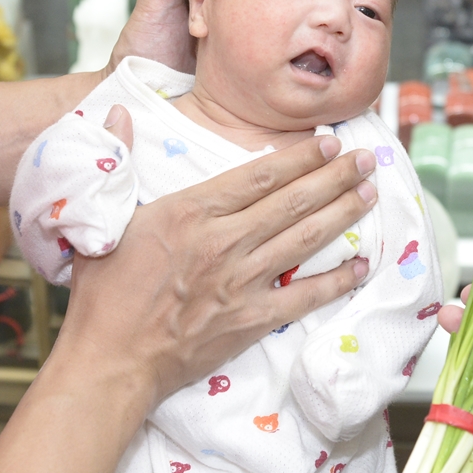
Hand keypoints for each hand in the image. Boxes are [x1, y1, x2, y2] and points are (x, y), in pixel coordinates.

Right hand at [61, 116, 378, 405]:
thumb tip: (118, 112)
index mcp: (190, 212)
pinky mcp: (251, 320)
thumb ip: (118, 159)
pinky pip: (305, 297)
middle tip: (365, 158)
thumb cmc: (103, 292)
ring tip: (370, 194)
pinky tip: (359, 265)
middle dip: (335, 176)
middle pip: (292, 201)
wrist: (110, 360)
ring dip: (342, 214)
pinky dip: (336, 281)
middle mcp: (224, 242)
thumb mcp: (103, 217)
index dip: (299, 156)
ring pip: (304, 239)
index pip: (258, 175)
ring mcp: (242, 283)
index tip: (327, 141)